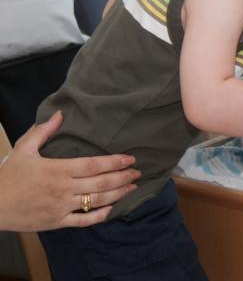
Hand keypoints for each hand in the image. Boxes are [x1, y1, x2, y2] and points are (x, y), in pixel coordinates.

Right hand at [0, 111, 140, 231]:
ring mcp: (61, 207)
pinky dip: (101, 215)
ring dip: (118, 194)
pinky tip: (112, 208)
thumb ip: (43, 131)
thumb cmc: (7, 177)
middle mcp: (63, 189)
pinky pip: (84, 221)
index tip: (130, 159)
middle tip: (137, 172)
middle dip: (122, 177)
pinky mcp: (57, 222)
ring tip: (132, 187)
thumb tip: (60, 114)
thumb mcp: (23, 149)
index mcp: (57, 169)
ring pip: (97, 201)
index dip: (115, 162)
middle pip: (101, 183)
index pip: (93, 165)